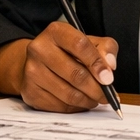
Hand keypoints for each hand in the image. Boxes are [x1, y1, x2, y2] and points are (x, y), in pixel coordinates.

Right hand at [0, 23, 118, 112]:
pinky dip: (75, 107)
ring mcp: (32, 71)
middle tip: (107, 95)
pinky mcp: (30, 92)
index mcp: (55, 32)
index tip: (108, 78)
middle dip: (97, 89)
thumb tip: (110, 65)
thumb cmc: (67, 52)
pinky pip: (60, 106)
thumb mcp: (88, 41)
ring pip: (69, 94)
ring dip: (88, 100)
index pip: (80, 45)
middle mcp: (39, 49)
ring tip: (95, 98)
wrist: (38, 62)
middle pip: (75, 74)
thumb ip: (105, 48)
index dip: (97, 63)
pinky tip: (80, 101)